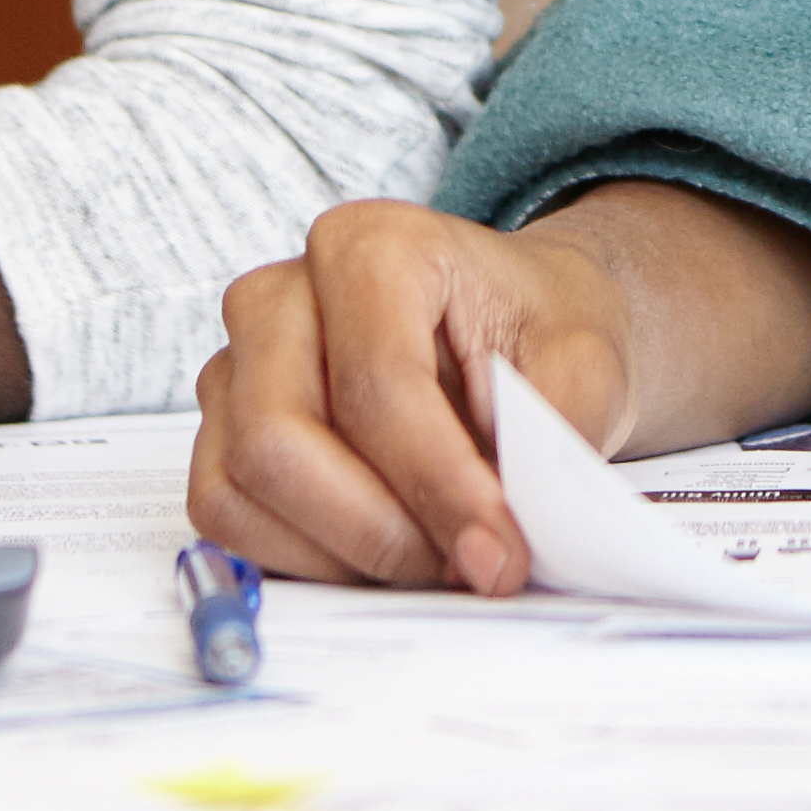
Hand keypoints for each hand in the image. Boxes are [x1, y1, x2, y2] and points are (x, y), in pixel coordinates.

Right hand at [186, 198, 635, 593]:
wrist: (519, 330)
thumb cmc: (540, 334)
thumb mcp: (585, 367)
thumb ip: (549, 439)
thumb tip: (500, 538)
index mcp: (371, 246)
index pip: (377, 386)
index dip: (438, 486)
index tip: (499, 552)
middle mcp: (282, 294)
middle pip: (279, 439)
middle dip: (379, 530)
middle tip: (464, 564)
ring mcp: (239, 360)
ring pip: (240, 485)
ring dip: (340, 551)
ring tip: (432, 556)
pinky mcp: (225, 425)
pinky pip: (225, 513)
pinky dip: (300, 556)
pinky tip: (380, 551)